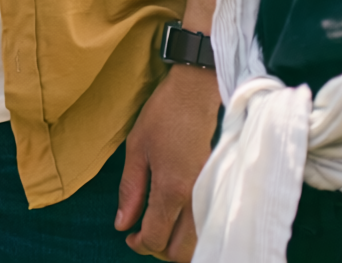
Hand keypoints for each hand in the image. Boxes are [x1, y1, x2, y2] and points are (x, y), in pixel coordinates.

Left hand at [116, 65, 219, 257]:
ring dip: (177, 245)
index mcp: (171, 189)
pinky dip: (192, 234)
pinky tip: (178, 219)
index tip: (129, 236)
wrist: (197, 94)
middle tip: (143, 233)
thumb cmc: (163, 116)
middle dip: (158, 249)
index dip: (139, 244)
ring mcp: (211, 196)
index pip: (156, 238)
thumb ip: (130, 190)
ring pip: (197, 245)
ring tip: (159, 226)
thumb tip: (122, 224)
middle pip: (180, 253)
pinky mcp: (219, 190)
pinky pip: (207, 227)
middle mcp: (195, 200)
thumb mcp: (136, 148)